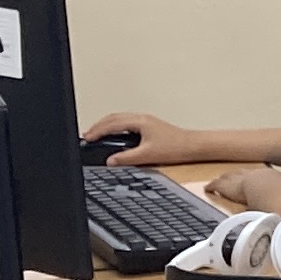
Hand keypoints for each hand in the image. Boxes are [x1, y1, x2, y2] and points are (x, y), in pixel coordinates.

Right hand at [83, 113, 207, 167]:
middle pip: (113, 118)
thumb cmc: (175, 147)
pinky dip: (115, 128)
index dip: (97, 131)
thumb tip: (111, 161)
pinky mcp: (148, 126)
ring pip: (119, 119)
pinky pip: (126, 123)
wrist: (193, 146)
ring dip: (106, 125)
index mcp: (139, 122)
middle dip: (98, 126)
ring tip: (96, 134)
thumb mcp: (147, 155)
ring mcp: (145, 121)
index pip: (112, 124)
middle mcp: (141, 118)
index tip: (87, 138)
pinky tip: (113, 136)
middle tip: (87, 135)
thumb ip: (127, 158)